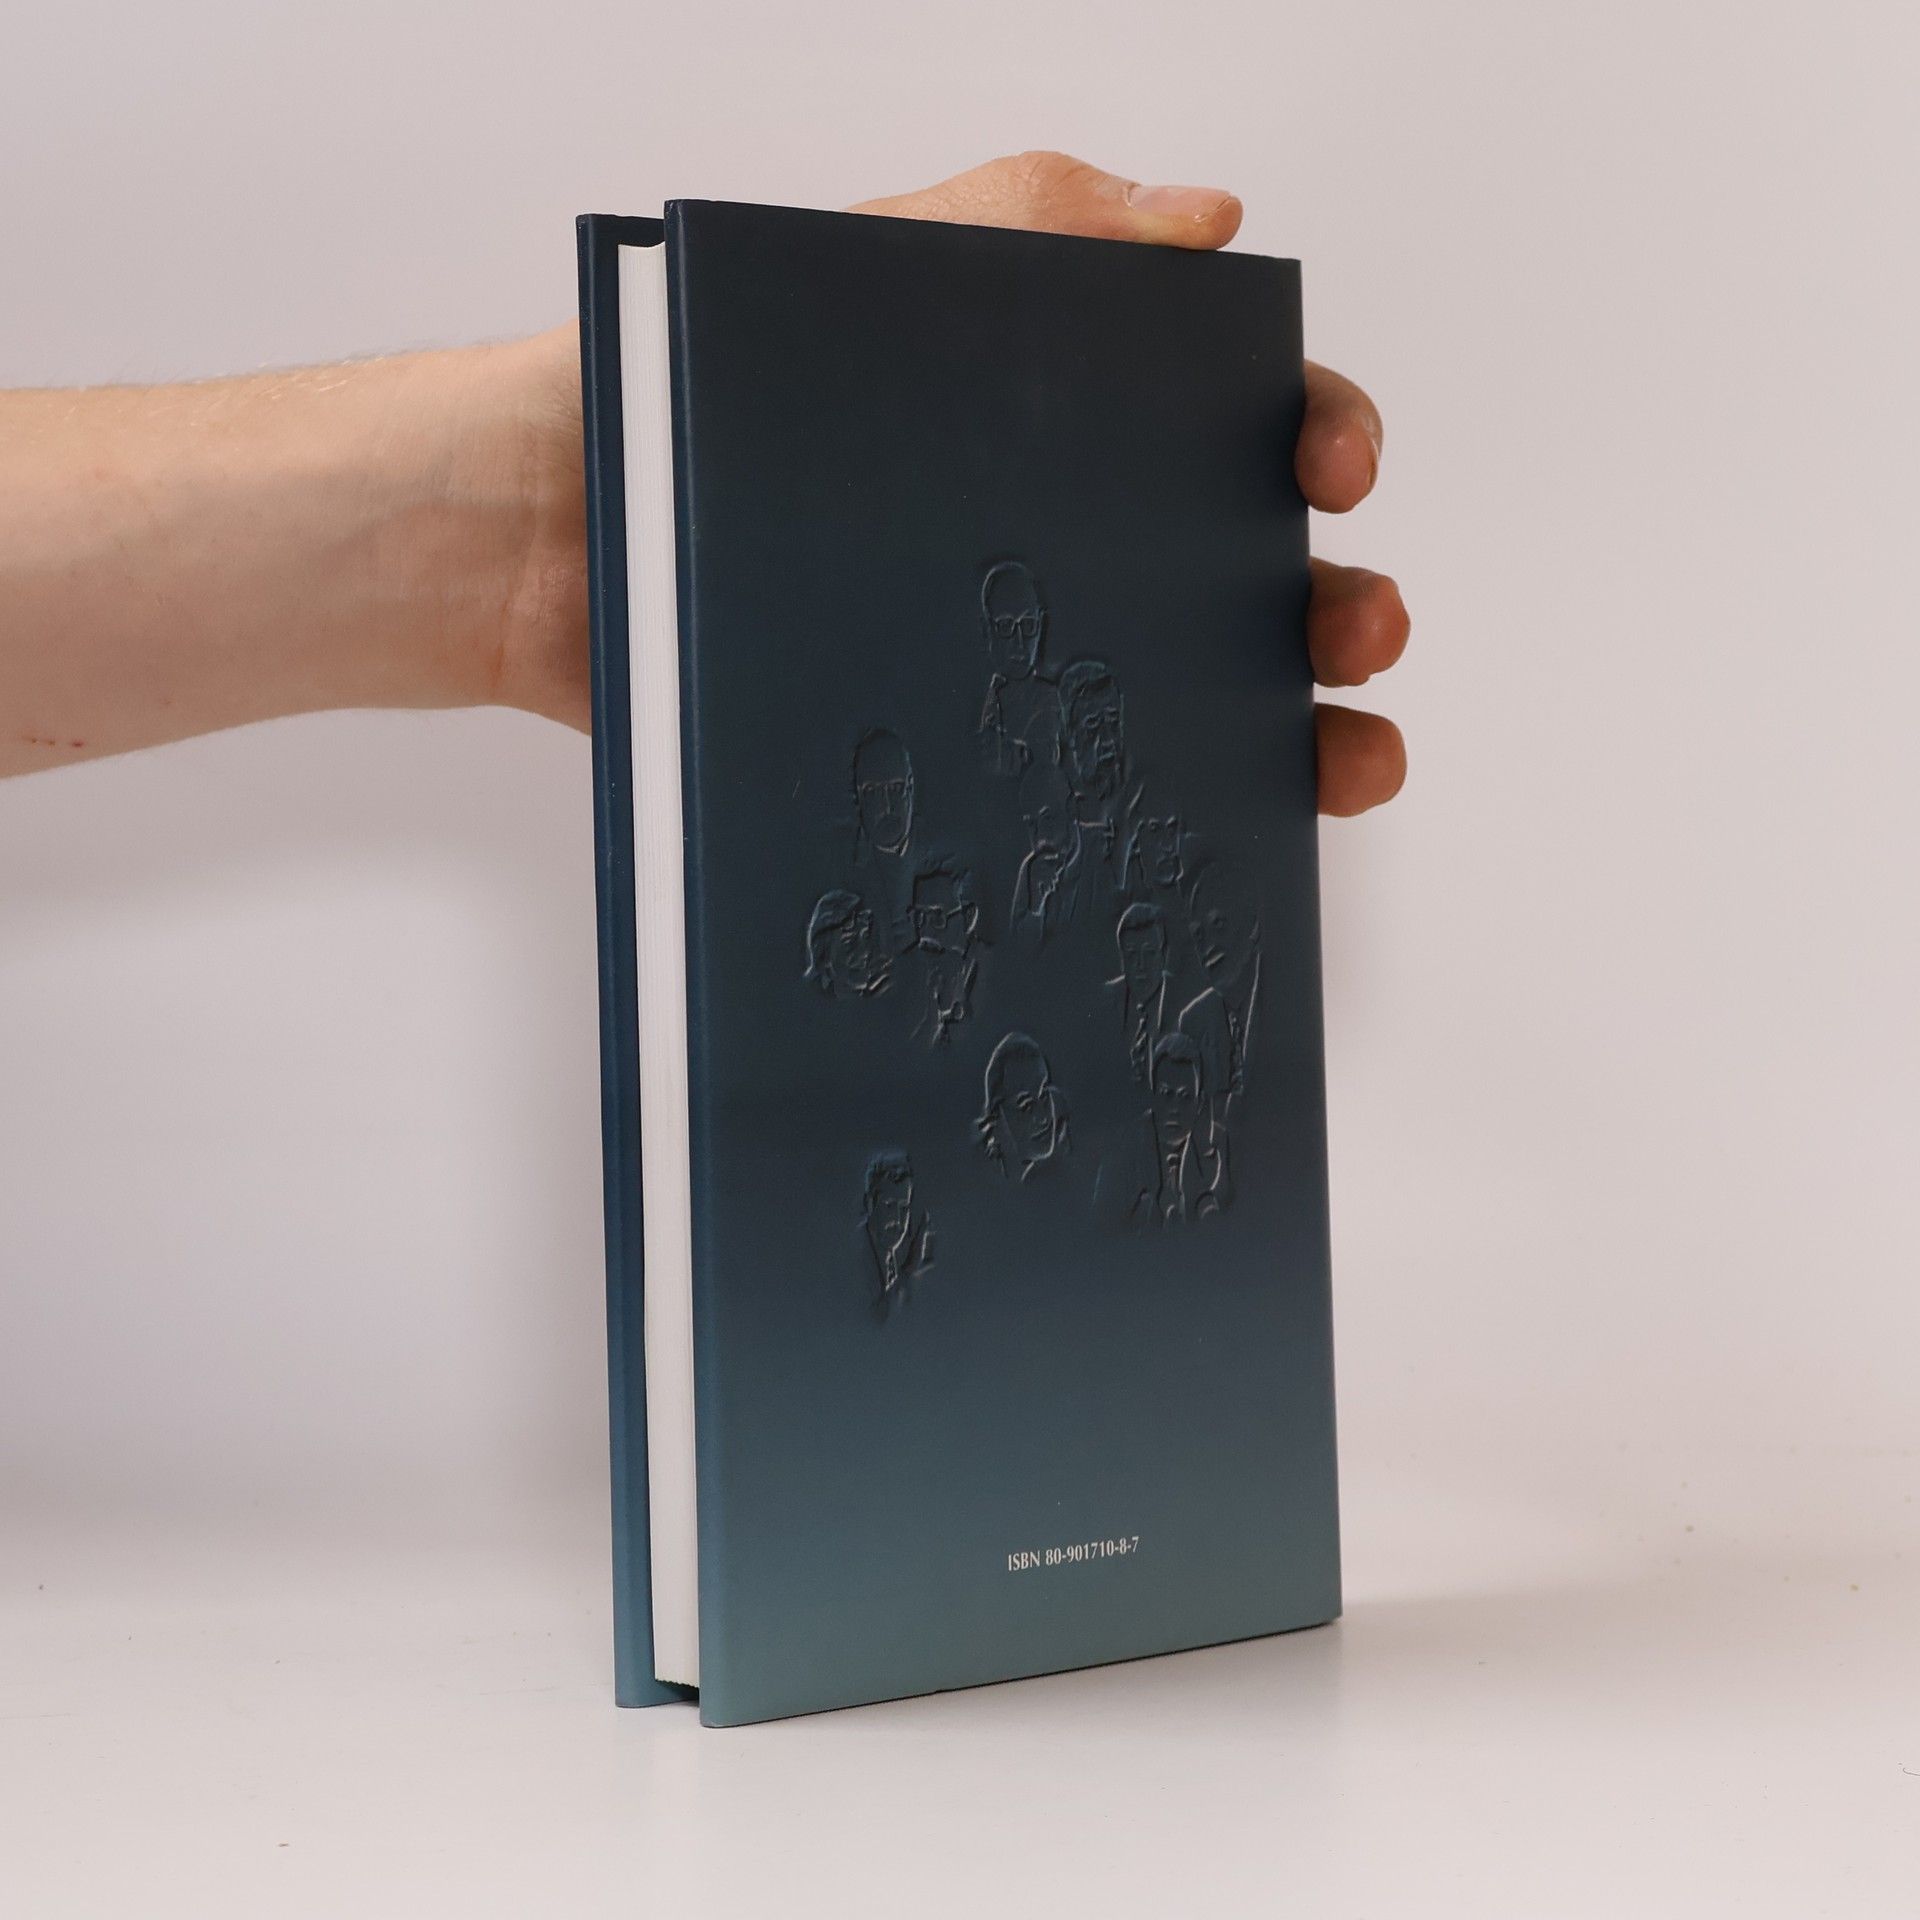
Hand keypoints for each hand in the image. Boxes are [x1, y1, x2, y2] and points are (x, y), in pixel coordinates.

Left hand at [515, 152, 1407, 816]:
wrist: (540, 541)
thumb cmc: (686, 394)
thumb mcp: (871, 267)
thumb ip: (1032, 218)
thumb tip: (1209, 219)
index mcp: (1042, 426)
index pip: (1219, 426)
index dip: (1306, 437)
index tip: (1333, 463)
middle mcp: (1036, 547)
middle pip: (1227, 582)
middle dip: (1327, 609)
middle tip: (1356, 631)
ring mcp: (991, 663)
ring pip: (1173, 708)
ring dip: (1284, 736)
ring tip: (1335, 764)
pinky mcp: (937, 764)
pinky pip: (1062, 801)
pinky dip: (1146, 829)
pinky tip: (1195, 847)